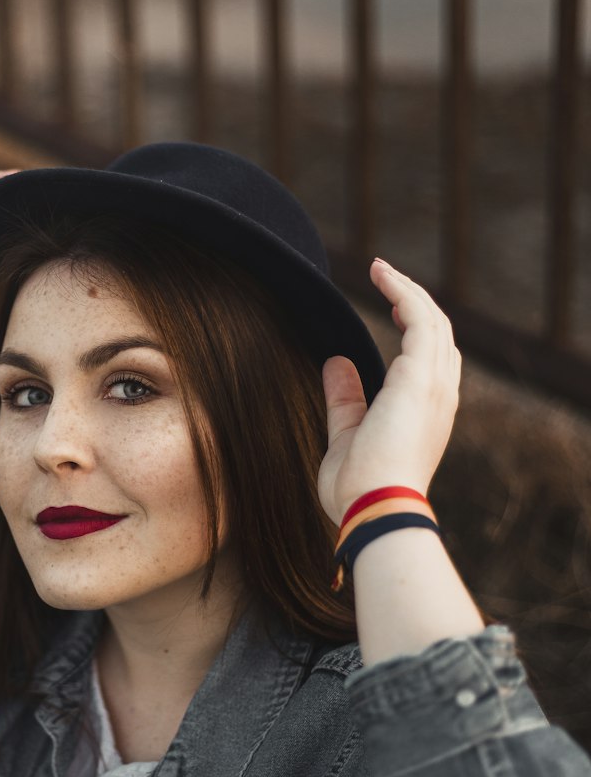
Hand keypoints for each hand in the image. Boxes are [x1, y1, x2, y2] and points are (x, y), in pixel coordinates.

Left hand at [317, 259, 461, 527]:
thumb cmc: (359, 487)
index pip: (431, 359)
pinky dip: (404, 293)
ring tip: (381, 269)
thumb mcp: (346, 434)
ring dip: (408, 291)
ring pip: (433, 321)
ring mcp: (434, 386)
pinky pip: (420, 319)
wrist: (374, 507)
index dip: (415, 327)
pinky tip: (382, 278)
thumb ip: (344, 399)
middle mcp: (440, 396)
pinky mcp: (421, 377)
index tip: (390, 307)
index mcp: (426, 413)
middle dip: (414, 302)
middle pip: (438, 334)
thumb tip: (336, 364)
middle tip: (384, 278)